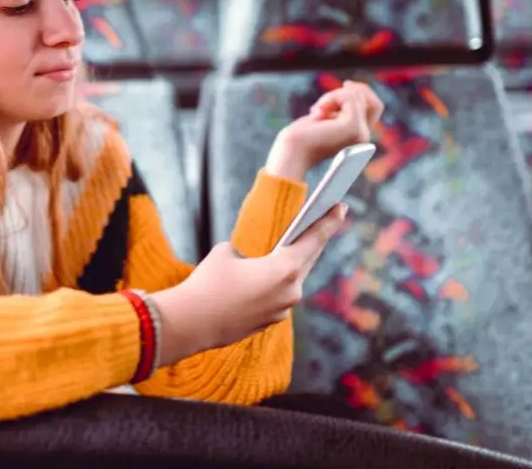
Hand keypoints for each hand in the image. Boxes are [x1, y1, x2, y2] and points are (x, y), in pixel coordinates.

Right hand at [151, 204, 345, 365]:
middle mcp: (290, 291)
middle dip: (313, 241)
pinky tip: (268, 276)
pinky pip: (278, 296)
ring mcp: (282, 310)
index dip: (328, 222)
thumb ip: (248, 251)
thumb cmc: (208, 283)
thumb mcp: (227, 252)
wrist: (191, 323)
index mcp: (285, 269)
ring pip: (292, 280)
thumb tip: (252, 260)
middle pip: (307, 260)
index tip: (341, 208)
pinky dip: (276, 284)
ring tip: (293, 247)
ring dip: (292, 265)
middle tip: (321, 222)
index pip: (313, 240)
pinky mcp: (270, 322)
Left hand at [265, 81, 383, 180]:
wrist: (292, 153)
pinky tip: (317, 113)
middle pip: (370, 98)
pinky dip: (331, 98)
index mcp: (359, 136)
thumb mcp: (324, 116)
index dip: (362, 92)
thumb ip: (340, 108)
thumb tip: (350, 86)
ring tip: (316, 111)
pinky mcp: (353, 127)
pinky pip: (349, 97)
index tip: (346, 85)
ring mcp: (361, 133)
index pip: (375, 106)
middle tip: (322, 105)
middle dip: (345, 92)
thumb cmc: (301, 137)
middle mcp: (364, 136)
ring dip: (333, 95)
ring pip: (356, 95)